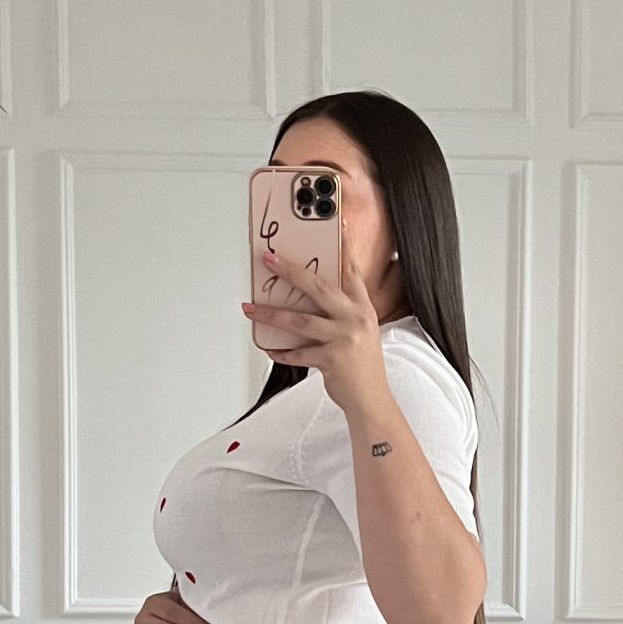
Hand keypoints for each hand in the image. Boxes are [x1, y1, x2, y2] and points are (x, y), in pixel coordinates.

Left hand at [243, 230, 388, 418]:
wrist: (372, 401)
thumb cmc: (362, 366)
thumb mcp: (361, 331)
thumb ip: (342, 312)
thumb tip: (309, 299)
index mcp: (363, 308)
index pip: (351, 270)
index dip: (344, 245)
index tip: (337, 223)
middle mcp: (355, 318)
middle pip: (318, 286)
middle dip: (289, 270)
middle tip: (269, 260)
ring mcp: (344, 338)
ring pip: (299, 320)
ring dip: (270, 314)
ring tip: (250, 309)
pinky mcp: (332, 360)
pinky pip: (298, 352)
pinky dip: (281, 352)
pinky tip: (270, 349)